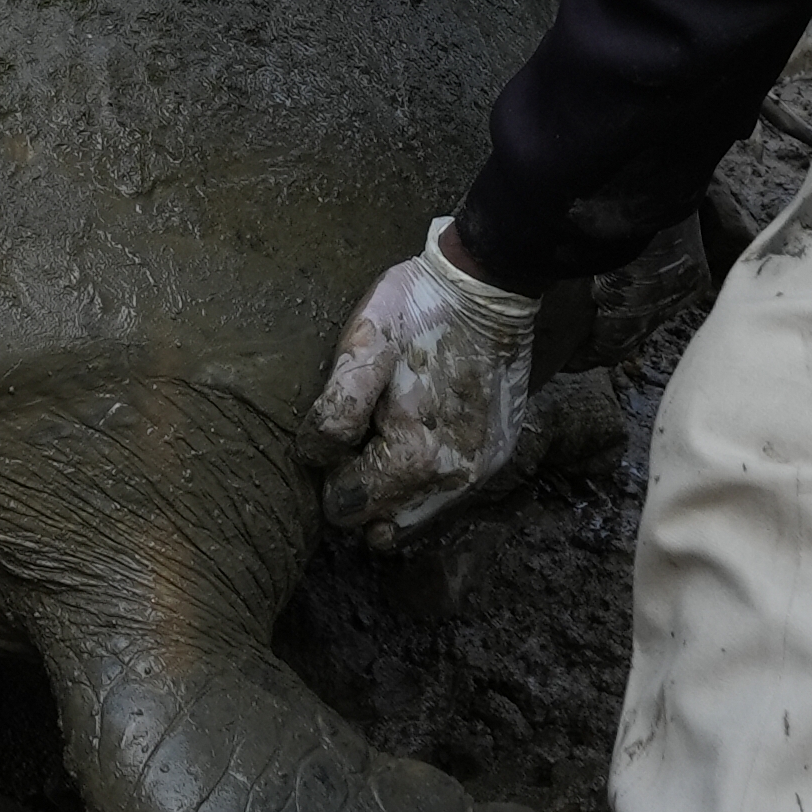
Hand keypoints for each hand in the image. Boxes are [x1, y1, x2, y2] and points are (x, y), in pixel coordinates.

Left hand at [306, 220, 537, 541]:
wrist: (487, 287)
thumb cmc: (418, 309)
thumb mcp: (366, 342)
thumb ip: (339, 405)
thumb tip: (314, 457)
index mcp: (413, 457)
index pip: (348, 508)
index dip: (332, 477)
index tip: (338, 440)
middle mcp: (452, 481)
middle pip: (383, 524)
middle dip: (363, 494)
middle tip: (359, 441)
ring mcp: (480, 473)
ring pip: (418, 517)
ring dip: (396, 492)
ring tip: (387, 438)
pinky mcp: (497, 457)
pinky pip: (449, 495)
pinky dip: (428, 478)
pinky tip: (421, 433)